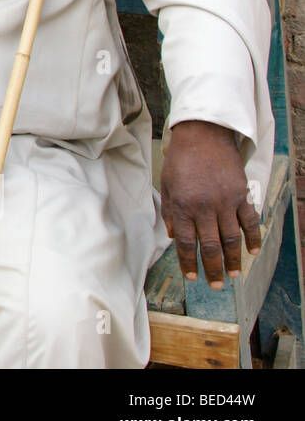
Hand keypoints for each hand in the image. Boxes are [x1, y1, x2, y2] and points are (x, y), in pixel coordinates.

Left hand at [160, 120, 261, 288]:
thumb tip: (174, 236)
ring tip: (233, 275)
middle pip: (210, 246)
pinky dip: (253, 238)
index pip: (186, 243)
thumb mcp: (167, 184)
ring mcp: (225, 201)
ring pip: (231, 238)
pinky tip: (252, 252)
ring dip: (233, 259)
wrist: (203, 135)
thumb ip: (170, 212)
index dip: (189, 262)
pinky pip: (250, 221)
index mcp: (183, 206)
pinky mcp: (241, 194)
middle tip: (215, 285)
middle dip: (213, 268)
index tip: (192, 276)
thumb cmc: (181, 159)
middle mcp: (204, 207)